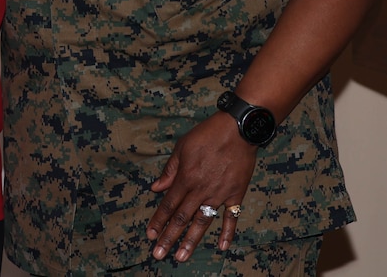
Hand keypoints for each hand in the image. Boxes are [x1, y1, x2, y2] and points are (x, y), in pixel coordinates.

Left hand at [145, 112, 255, 261]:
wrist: (237, 129)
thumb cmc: (207, 134)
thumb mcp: (182, 147)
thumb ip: (169, 170)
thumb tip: (156, 188)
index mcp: (185, 178)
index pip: (168, 205)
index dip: (158, 221)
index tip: (150, 235)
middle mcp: (200, 190)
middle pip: (181, 218)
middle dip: (169, 238)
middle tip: (159, 255)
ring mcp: (219, 194)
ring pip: (202, 222)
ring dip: (191, 241)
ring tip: (181, 257)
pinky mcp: (235, 194)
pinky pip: (231, 217)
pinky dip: (227, 232)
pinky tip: (222, 247)